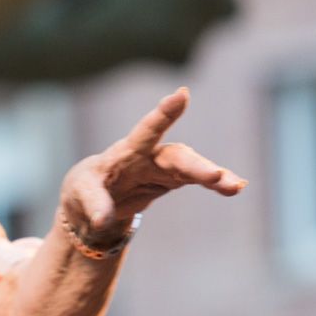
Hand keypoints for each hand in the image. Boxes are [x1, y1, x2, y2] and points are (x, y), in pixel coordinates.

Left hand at [59, 87, 246, 242]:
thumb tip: (102, 221)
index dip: (163, 113)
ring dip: (213, 176)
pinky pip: (198, 180)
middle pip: (176, 156)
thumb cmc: (84, 189)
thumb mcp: (79, 194)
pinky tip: (236, 186)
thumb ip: (93, 204)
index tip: (182, 94)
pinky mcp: (172, 180)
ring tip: (234, 186)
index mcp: (125, 152)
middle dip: (195, 166)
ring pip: (192, 168)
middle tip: (214, 175)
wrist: (93, 201)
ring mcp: (163, 167)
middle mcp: (149, 155)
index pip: (146, 131)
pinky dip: (216, 183)